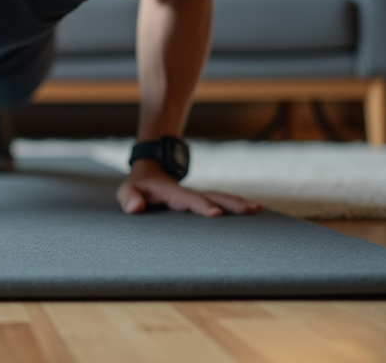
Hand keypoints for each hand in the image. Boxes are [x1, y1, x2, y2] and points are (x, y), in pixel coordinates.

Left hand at [116, 159, 260, 217]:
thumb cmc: (138, 187)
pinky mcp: (202, 200)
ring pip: (220, 197)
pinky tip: (253, 211)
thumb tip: (135, 208)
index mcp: (171, 192)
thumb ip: (128, 198)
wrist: (150, 172)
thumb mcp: (127, 191)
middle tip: (252, 209)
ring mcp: (197, 195)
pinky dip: (236, 205)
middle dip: (231, 203)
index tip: (216, 214)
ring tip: (257, 209)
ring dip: (238, 203)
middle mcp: (188, 192)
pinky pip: (221, 201)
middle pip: (212, 196)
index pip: (187, 199)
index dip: (201, 205)